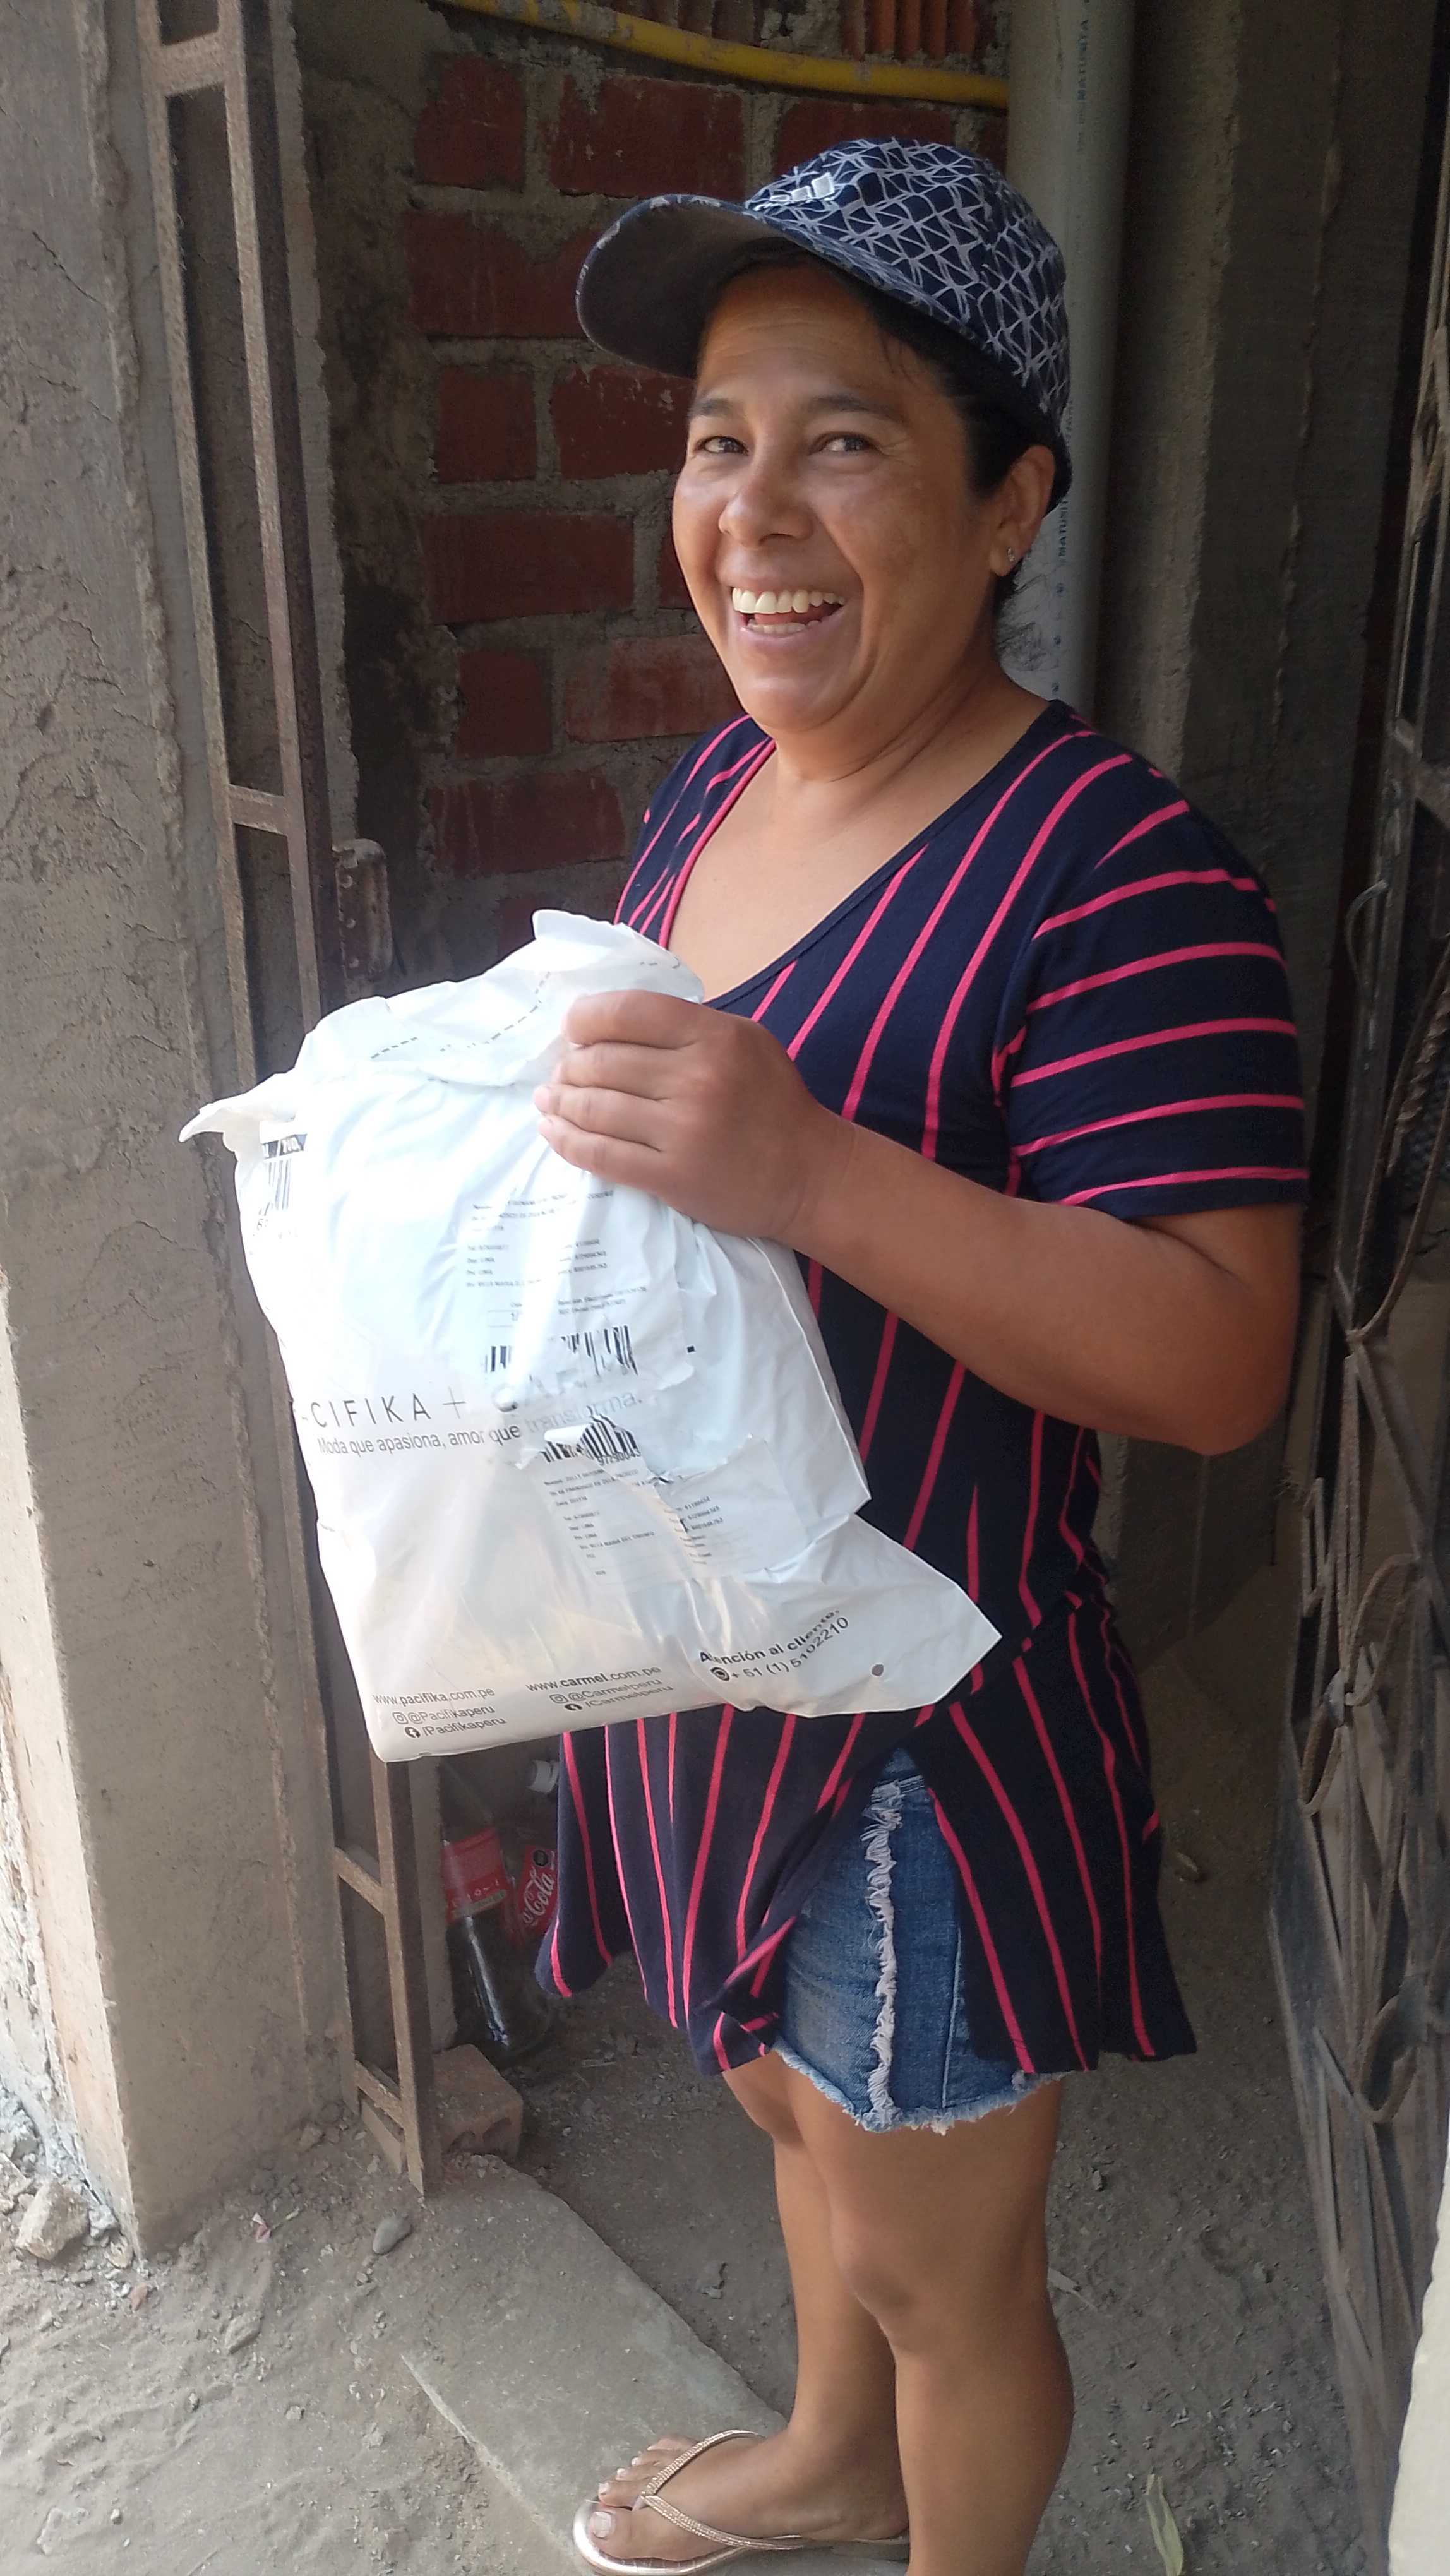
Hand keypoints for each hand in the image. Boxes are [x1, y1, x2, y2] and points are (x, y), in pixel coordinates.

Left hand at [534, 989, 850, 1241]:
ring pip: (595, 1107)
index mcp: (714, 1036)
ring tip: (549, 1098)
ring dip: (560, 1101)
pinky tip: (552, 1130)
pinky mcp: (671, 1177)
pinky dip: (567, 1141)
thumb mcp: (746, 1041)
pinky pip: (602, 1154)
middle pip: (603, 1061)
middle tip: (559, 1071)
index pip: (628, 1012)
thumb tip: (613, 1023)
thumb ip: (688, 1026)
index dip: (585, 1017)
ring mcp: (682, 1131)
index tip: (573, 1029)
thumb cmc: (775, 1103)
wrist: (809, 1175)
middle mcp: (696, 1079)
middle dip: (568, 1065)